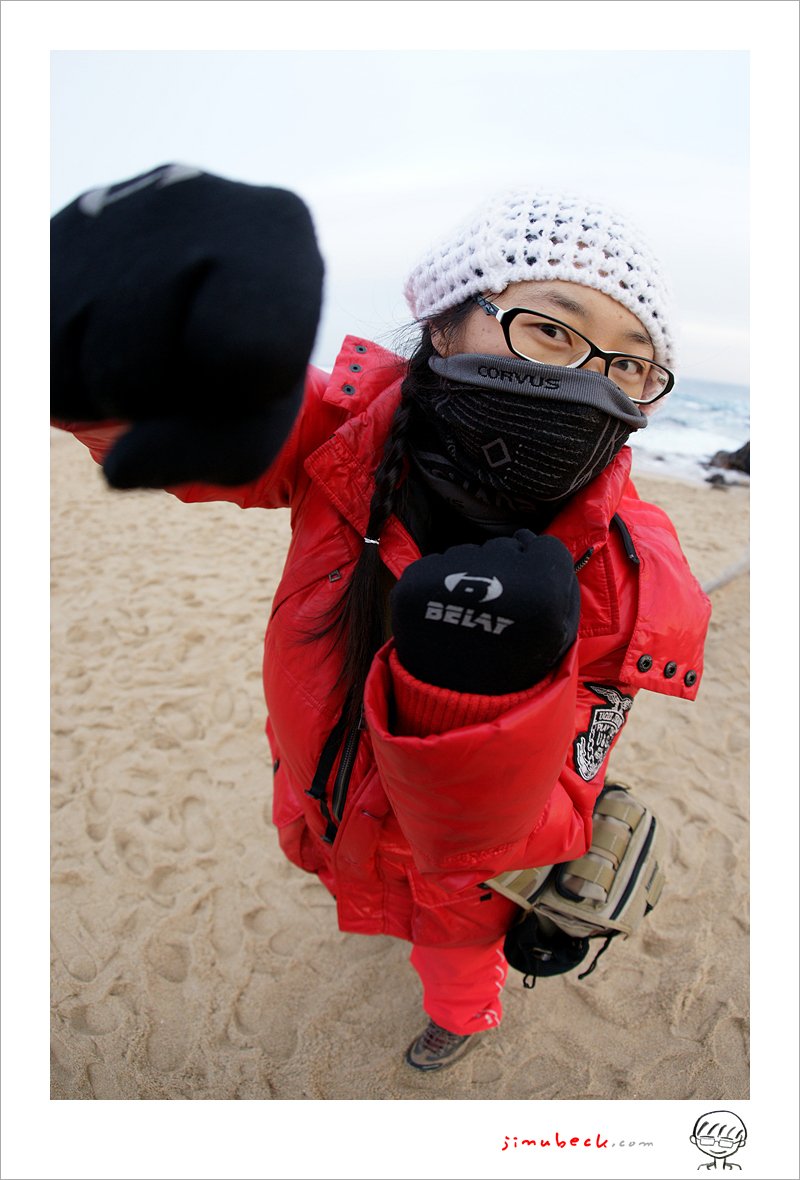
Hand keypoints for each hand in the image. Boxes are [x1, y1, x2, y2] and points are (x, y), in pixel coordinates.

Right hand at [51, 164, 323, 486]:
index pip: (246, 354)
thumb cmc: (239, 376)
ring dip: (113, 389)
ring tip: (146, 352)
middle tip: (187, 366)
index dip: (238, 395)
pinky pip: (43, 352)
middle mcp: (192, 194)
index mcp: (277, 227)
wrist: (181, 315)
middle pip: (149, 364)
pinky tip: (104, 342)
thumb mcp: (258, 422)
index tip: (247, 372)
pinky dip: (71, 374)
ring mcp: (108, 205)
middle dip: (164, 396)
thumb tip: (121, 467)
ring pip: (90, 362)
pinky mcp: (46, 238)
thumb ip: (217, 453)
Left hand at [390, 531, 579, 693]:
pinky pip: (435, 567)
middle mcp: (494, 574)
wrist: (456, 706)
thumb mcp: (560, 633)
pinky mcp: (414, 583)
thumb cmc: (515, 669)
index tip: (529, 595)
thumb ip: (560, 583)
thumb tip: (532, 541)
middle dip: (504, 572)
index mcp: (540, 589)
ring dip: (470, 576)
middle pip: (504, 548)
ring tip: (469, 619)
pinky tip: (446, 617)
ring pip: (468, 555)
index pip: (546, 547)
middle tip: (497, 613)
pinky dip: (439, 586)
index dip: (541, 571)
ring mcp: (449, 576)